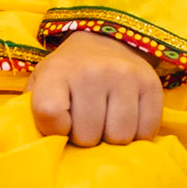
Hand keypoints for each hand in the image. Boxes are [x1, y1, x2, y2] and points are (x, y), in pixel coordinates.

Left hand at [29, 31, 164, 146]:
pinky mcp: (152, 85)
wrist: (104, 40)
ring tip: (105, 121)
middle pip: (88, 136)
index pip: (49, 114)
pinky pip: (145, 133)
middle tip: (85, 123)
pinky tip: (126, 119)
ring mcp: (125, 76)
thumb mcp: (41, 83)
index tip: (60, 124)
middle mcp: (93, 71)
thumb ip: (34, 111)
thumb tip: (40, 147)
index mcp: (58, 70)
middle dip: (85, 138)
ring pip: (119, 138)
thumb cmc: (67, 73)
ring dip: (111, 138)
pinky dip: (136, 134)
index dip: (54, 130)